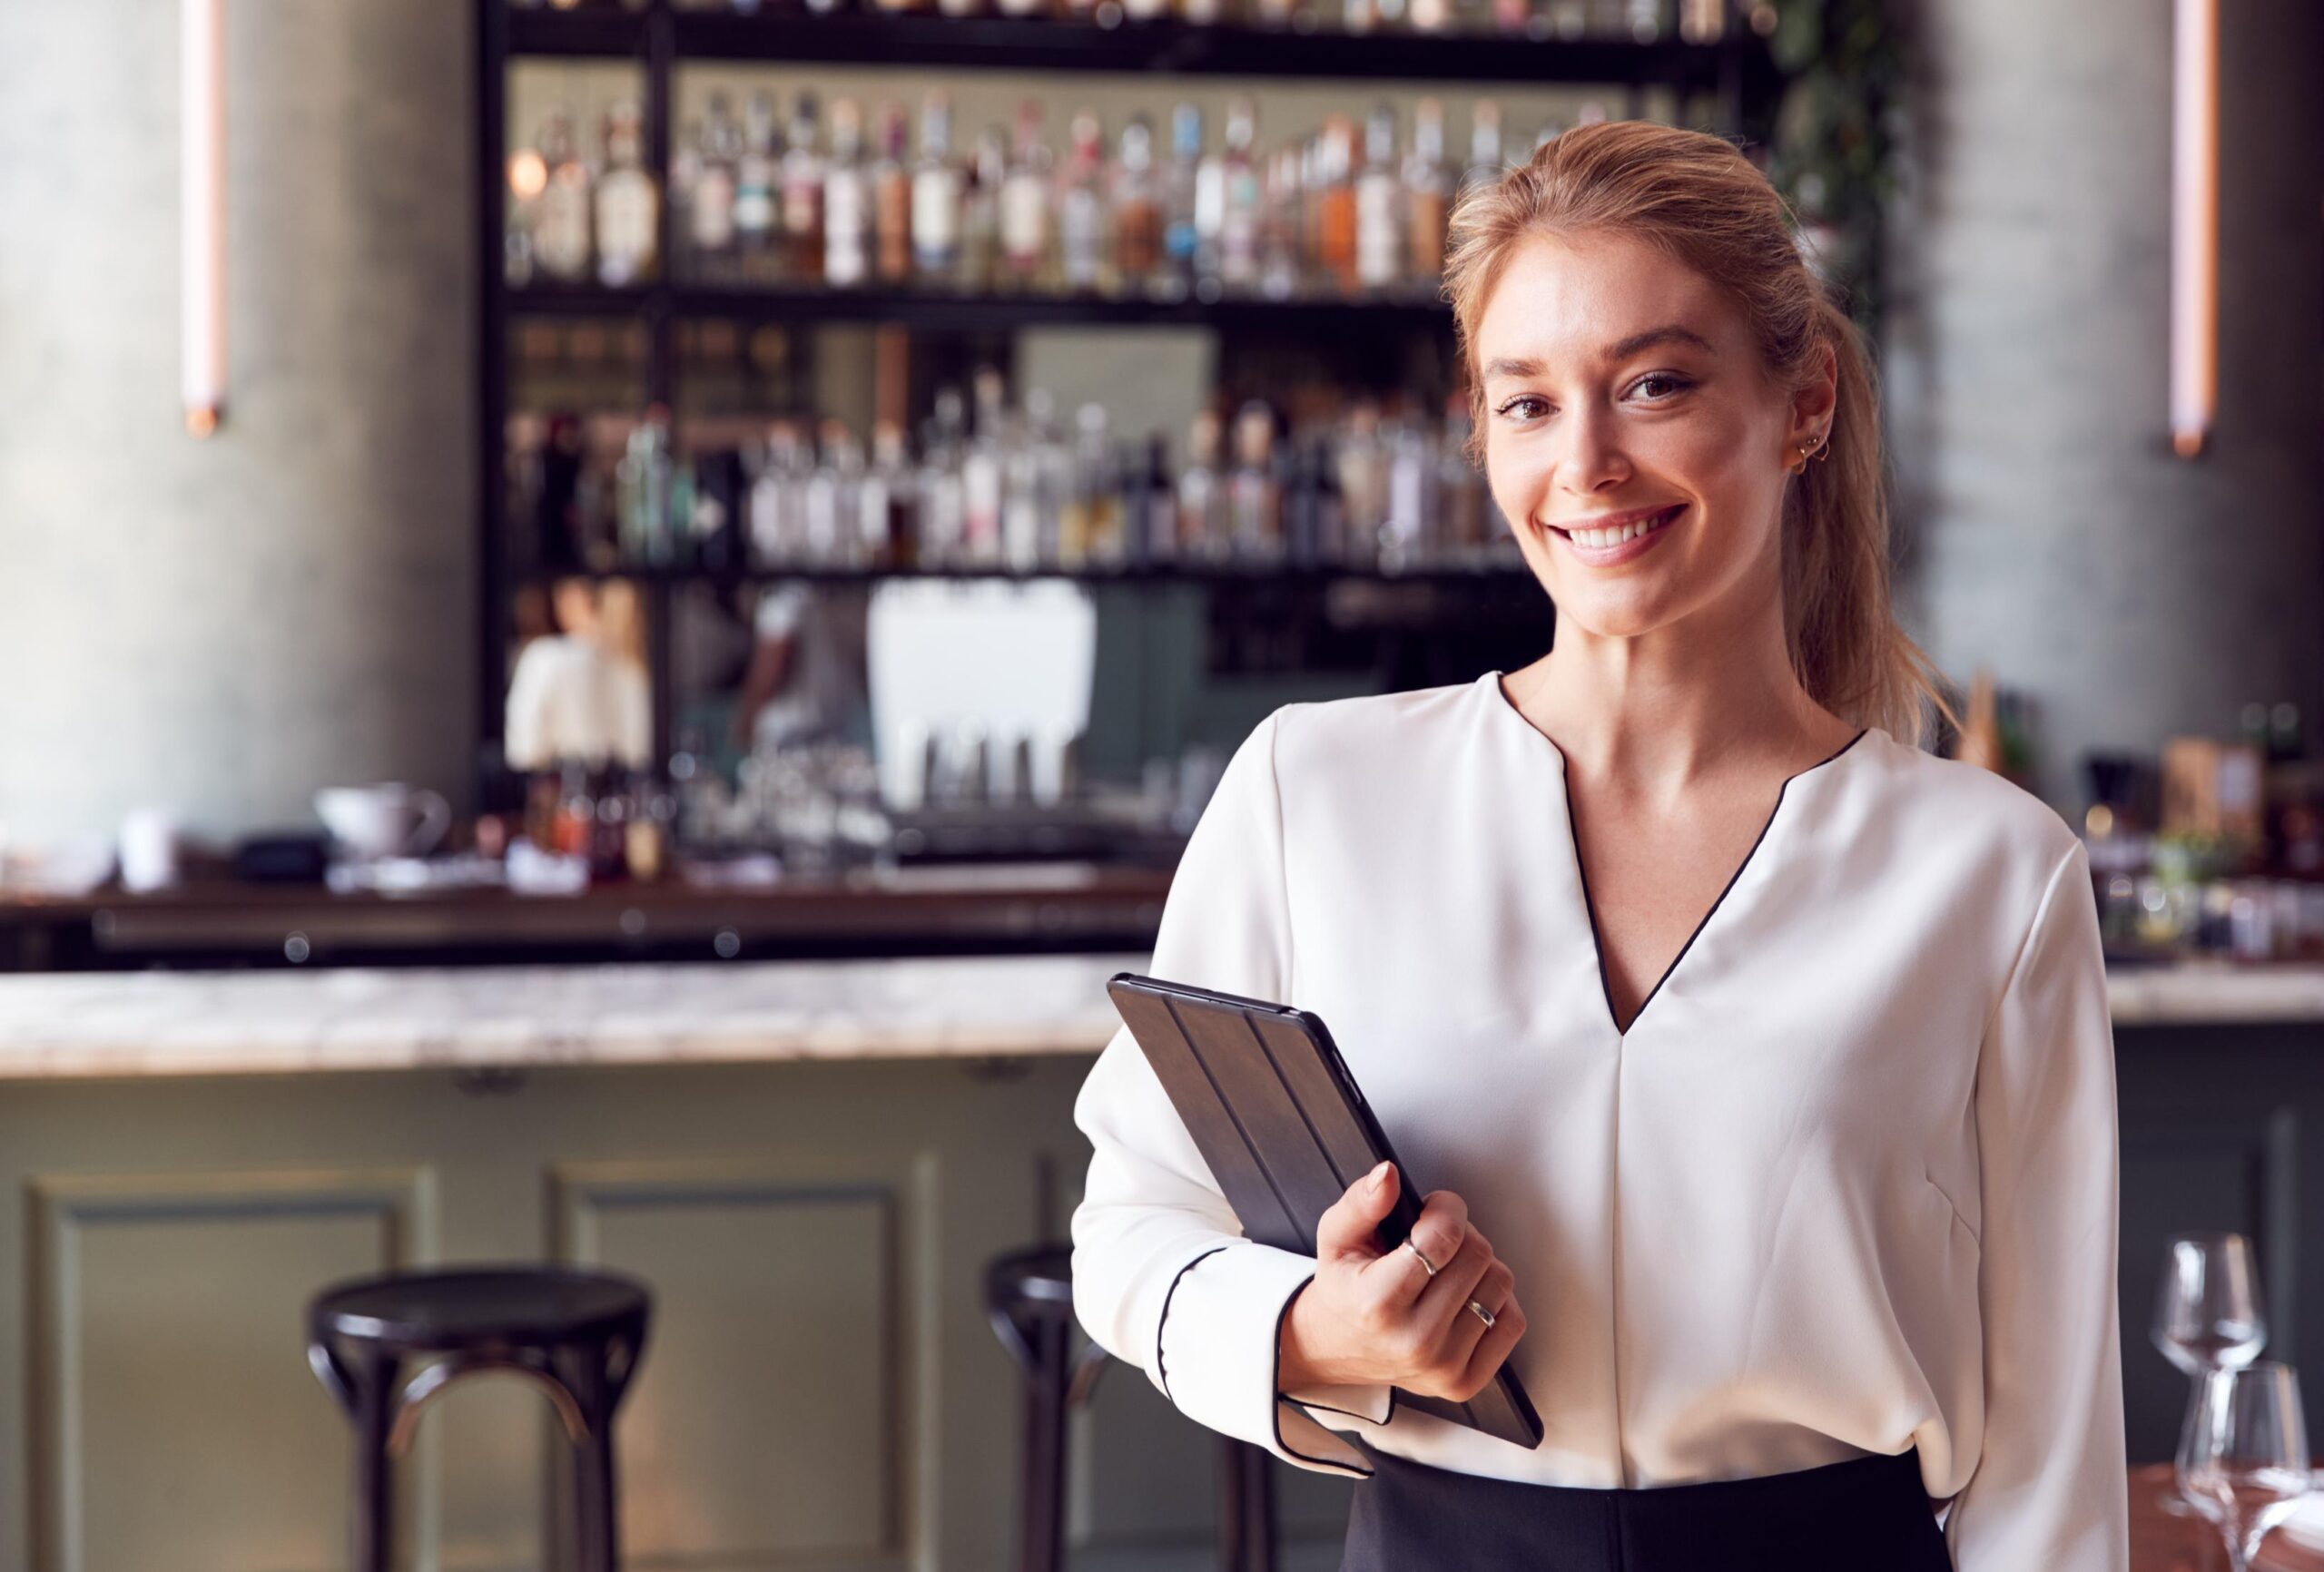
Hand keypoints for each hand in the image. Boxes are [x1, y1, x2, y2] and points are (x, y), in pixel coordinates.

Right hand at [1276, 1160, 1527, 1403]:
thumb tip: (1388, 1175)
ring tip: (1446, 1271)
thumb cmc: (1344, 1289)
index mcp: (1378, 1303)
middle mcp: (1414, 1341)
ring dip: (1478, 1267)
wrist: (1339, 1347)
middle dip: (1460, 1234)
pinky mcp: (1466, 1381)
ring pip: (1500, 1283)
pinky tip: (1462, 1298)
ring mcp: (1443, 1366)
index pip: (1443, 1238)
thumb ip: (1362, 1202)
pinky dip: (1494, 1301)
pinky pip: (1511, 1321)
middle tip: (1435, 1241)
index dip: (1445, 1208)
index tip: (1434, 1207)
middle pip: (1478, 1255)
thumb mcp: (1337, 1237)